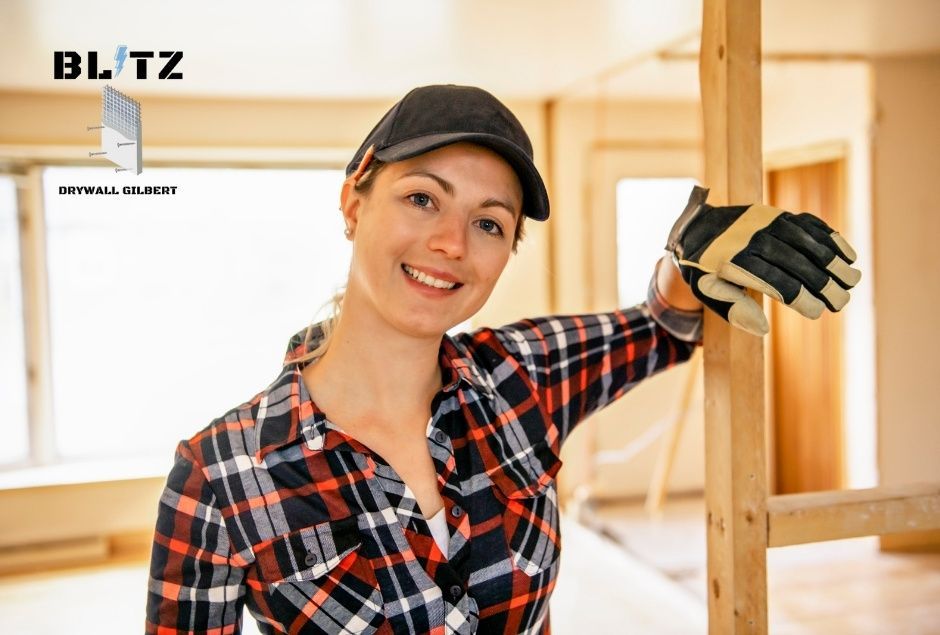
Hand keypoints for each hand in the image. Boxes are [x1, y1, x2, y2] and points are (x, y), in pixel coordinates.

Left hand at [666, 186, 860, 335]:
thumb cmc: (705, 269)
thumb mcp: (707, 291)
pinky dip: (830, 238)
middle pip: (797, 263)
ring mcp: (767, 222)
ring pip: (808, 241)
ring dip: (834, 261)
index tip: (818, 312)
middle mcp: (754, 238)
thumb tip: (763, 329)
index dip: (800, 298)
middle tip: (843, 302)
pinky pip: (809, 224)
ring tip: (852, 280)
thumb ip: (733, 309)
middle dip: (824, 283)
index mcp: (734, 261)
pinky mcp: (776, 213)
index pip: (775, 282)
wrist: (696, 228)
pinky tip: (847, 254)